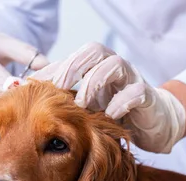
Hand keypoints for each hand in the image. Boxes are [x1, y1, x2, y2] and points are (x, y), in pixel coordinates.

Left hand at [30, 43, 185, 153]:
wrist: (154, 125)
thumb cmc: (116, 114)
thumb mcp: (89, 108)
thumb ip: (67, 101)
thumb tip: (31, 98)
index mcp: (98, 67)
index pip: (73, 58)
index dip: (53, 69)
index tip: (33, 86)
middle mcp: (114, 67)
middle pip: (93, 51)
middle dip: (73, 68)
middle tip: (57, 90)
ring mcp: (132, 80)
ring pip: (114, 65)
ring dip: (94, 83)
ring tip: (81, 104)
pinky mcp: (148, 97)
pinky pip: (135, 92)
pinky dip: (121, 102)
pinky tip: (109, 115)